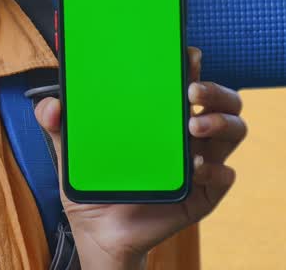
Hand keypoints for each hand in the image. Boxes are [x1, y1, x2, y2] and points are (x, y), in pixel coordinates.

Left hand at [33, 46, 245, 266]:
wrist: (98, 230)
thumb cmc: (93, 181)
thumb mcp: (70, 150)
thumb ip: (58, 124)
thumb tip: (51, 106)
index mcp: (163, 113)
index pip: (188, 79)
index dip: (194, 64)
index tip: (188, 53)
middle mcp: (188, 132)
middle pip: (224, 100)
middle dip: (216, 90)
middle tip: (192, 91)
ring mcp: (201, 161)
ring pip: (234, 130)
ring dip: (221, 122)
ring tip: (193, 128)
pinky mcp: (204, 194)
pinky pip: (225, 176)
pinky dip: (215, 170)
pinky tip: (195, 169)